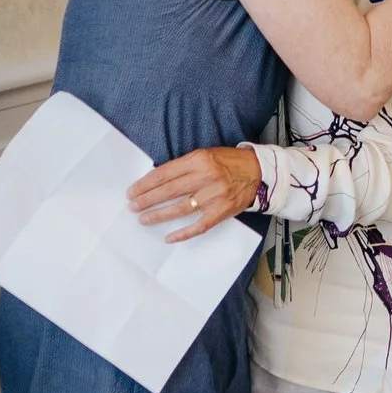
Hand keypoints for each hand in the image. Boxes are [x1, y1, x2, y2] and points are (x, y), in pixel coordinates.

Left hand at [126, 145, 262, 241]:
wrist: (259, 172)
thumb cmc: (229, 162)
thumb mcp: (205, 155)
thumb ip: (184, 166)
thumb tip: (158, 181)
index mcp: (199, 160)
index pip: (165, 174)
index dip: (146, 184)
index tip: (132, 191)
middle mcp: (206, 177)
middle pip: (169, 191)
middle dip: (147, 200)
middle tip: (132, 206)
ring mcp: (214, 196)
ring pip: (180, 209)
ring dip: (159, 215)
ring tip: (143, 219)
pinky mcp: (222, 211)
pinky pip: (199, 226)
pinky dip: (183, 233)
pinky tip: (169, 238)